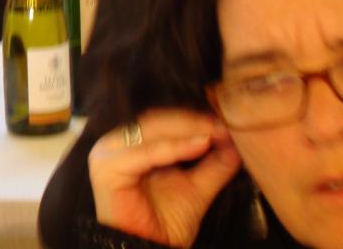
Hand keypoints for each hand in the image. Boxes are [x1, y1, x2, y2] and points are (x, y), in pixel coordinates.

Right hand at [88, 109, 240, 247]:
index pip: (161, 121)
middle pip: (156, 121)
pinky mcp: (107, 168)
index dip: (193, 119)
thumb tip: (235, 143)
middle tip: (221, 125)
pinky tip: (200, 145)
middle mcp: (114, 144)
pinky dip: (174, 147)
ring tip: (214, 133)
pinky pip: (145, 153)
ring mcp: (107, 154)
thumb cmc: (164, 224)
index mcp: (129, 144)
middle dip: (192, 122)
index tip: (224, 122)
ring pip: (151, 131)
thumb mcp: (196, 188)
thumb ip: (214, 166)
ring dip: (186, 130)